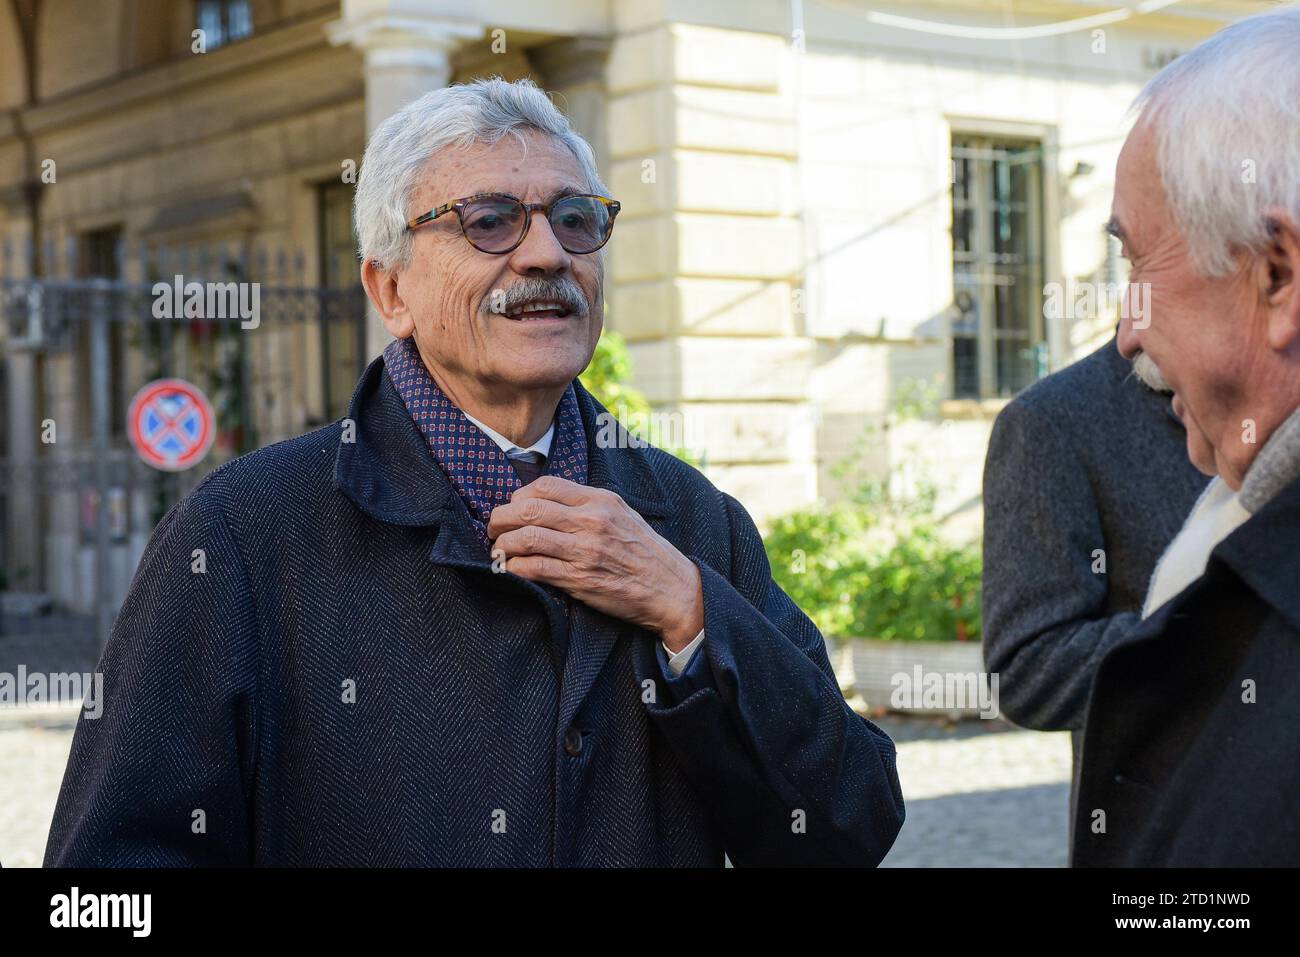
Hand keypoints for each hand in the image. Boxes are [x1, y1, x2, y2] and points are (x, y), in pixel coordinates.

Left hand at [486, 476, 703, 651]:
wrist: (671, 588)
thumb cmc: (644, 552)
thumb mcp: (622, 514)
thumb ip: (588, 505)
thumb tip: (546, 502)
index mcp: (600, 500)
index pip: (544, 485)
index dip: (518, 496)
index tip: (512, 508)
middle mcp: (592, 521)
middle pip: (528, 509)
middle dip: (500, 519)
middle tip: (494, 529)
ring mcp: (585, 551)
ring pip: (526, 538)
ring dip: (503, 545)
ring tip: (499, 551)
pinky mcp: (580, 580)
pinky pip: (535, 569)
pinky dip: (515, 569)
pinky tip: (512, 570)